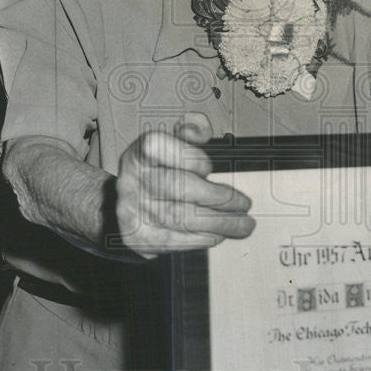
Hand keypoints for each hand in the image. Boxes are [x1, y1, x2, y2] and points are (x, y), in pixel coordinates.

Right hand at [115, 112, 254, 256]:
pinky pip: (177, 240)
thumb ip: (189, 131)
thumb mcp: (169, 147)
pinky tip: (219, 234)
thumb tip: (201, 130)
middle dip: (219, 197)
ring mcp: (134, 211)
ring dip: (220, 223)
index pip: (167, 150)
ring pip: (182, 218)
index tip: (210, 169)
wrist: (127, 209)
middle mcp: (133, 181)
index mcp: (141, 153)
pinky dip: (203, 238)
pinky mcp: (140, 238)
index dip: (194, 159)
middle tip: (243, 203)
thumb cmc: (157, 174)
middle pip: (178, 187)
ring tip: (243, 223)